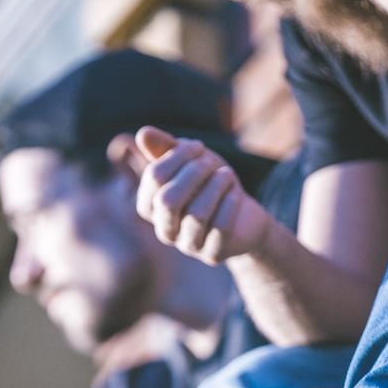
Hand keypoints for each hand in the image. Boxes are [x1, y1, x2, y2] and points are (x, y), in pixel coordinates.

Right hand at [135, 127, 270, 265]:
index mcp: (151, 206)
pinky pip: (221, 228)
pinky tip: (236, 193)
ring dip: (215, 187)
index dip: (177, 156)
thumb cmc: (210, 185)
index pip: (154, 178)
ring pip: (196, 215)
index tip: (197, 146)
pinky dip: (230, 204)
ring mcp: (188, 245)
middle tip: (211, 162)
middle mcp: (165, 230)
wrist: (244, 217)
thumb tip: (143, 133)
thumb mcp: (191, 162)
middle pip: (168, 201)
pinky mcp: (212, 255)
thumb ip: (166, 148)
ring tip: (227, 174)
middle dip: (193, 173)